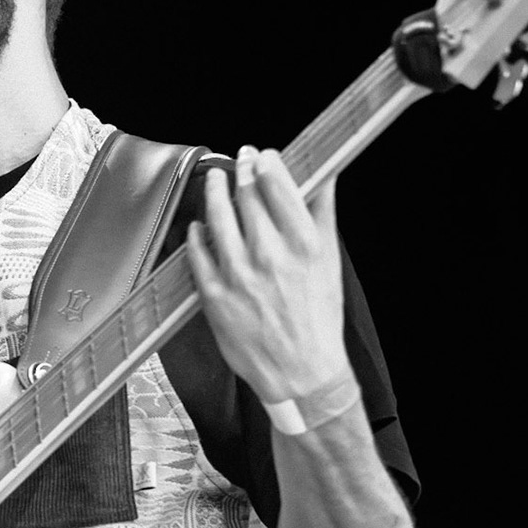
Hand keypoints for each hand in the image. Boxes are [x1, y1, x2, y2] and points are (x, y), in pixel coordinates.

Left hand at [184, 145, 350, 402]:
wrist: (301, 371)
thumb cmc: (318, 318)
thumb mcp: (330, 263)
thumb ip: (322, 215)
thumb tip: (324, 175)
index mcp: (303, 244)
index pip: (278, 185)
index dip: (267, 163)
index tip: (262, 156)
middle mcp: (269, 255)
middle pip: (246, 195)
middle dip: (241, 171)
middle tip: (239, 161)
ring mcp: (238, 274)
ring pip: (217, 216)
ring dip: (214, 191)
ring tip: (215, 180)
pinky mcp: (214, 295)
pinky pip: (197, 253)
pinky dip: (197, 233)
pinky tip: (199, 226)